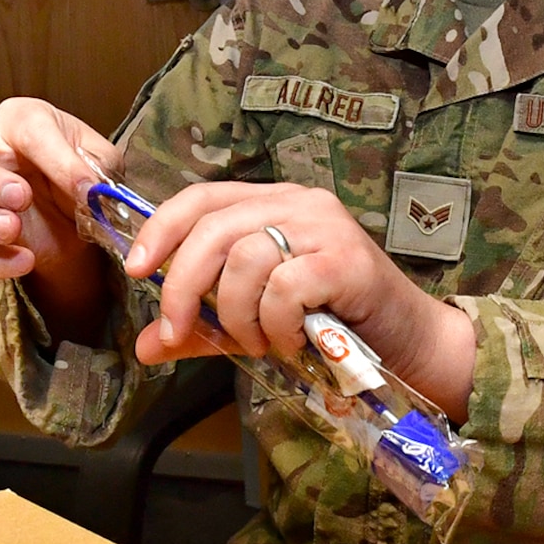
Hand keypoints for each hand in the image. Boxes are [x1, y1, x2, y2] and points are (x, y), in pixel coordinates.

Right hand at [0, 98, 120, 341]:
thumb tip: (88, 191)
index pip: (26, 128)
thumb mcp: (102, 164)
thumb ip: (96, 170)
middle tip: (22, 198)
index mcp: (22, 122)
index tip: (84, 191)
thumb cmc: (85, 177)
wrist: (80, 222)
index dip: (55, 161)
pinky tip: (25, 261)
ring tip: (14, 231)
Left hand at [124, 183, 476, 421]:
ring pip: (247, 260)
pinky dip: (278, 325)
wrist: (407, 344)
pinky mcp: (348, 260)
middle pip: (214, 228)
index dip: (161, 229)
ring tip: (258, 343)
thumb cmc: (332, 326)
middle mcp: (299, 203)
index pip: (202, 198)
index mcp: (273, 204)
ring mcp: (327, 227)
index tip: (135, 271)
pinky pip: (285, 288)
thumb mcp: (255, 324)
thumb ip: (204, 329)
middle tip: (178, 331)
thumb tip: (145, 345)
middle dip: (183, 285)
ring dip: (238, 315)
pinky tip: (293, 342)